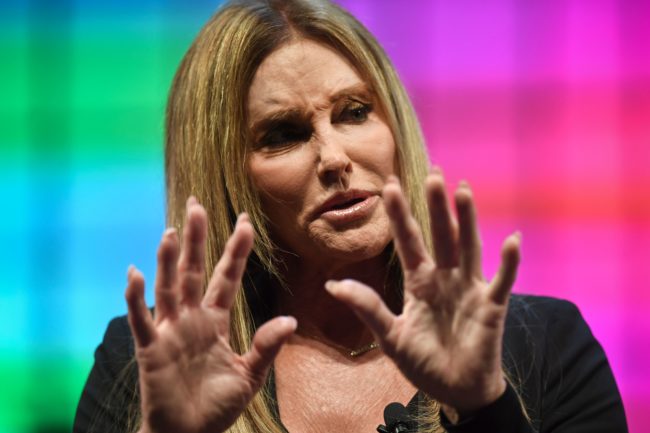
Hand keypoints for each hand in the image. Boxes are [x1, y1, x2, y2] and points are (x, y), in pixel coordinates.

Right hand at [125, 198, 295, 432]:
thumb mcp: (250, 375)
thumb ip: (266, 346)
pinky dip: (136, 296)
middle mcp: (191, 319)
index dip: (235, 249)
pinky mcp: (150, 348)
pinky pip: (142, 318)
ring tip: (172, 229)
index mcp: (216, 321)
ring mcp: (169, 330)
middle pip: (194, 270)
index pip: (227, 277)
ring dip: (168, 259)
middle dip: (196, 238)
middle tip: (196, 204)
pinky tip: (135, 272)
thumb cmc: (217, 406)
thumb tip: (290, 319)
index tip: (245, 221)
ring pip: (168, 286)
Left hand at [325, 168, 520, 413]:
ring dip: (466, 220)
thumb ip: (367, 308)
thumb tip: (332, 285)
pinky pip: (502, 280)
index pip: (408, 241)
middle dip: (435, 206)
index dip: (399, 215)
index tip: (388, 186)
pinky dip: (508, 262)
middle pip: (439, 235)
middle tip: (432, 173)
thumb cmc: (424, 362)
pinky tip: (511, 240)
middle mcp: (444, 278)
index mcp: (419, 282)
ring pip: (468, 247)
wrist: (456, 391)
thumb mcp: (390, 336)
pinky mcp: (491, 306)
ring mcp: (469, 289)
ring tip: (462, 190)